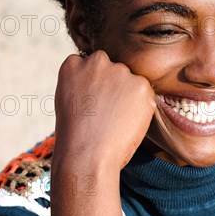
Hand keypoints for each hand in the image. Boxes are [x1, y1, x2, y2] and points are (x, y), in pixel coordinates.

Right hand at [53, 50, 155, 169]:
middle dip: (115, 86)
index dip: (97, 86)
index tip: (95, 102)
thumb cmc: (75, 135)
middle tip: (109, 112)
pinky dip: (142, 107)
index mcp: (73, 63)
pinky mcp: (141, 84)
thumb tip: (102, 83)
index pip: (92, 65)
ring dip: (129, 95)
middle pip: (114, 69)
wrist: (87, 154)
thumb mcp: (68, 99)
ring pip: (131, 81)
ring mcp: (120, 71)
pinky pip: (146, 94)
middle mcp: (97, 61)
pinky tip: (128, 122)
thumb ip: (84, 83)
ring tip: (117, 120)